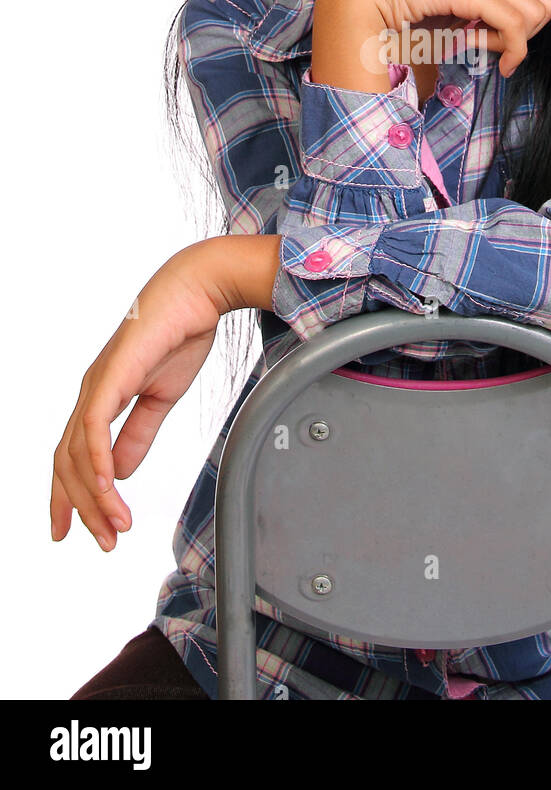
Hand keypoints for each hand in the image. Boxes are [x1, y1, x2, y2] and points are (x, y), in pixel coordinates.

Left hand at [50, 243, 223, 551]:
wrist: (199, 291)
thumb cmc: (180, 332)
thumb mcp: (161, 398)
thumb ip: (138, 434)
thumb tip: (118, 471)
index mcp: (101, 397)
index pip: (73, 457)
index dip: (70, 496)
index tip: (77, 531)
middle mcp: (91, 392)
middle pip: (69, 463)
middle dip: (82, 508)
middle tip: (103, 541)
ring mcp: (97, 383)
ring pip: (78, 452)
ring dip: (94, 495)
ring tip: (114, 525)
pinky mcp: (112, 375)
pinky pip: (95, 427)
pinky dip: (96, 461)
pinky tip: (107, 486)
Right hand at [318, 0, 550, 80]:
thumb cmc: (398, 12)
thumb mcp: (452, 22)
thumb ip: (484, 24)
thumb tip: (513, 43)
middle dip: (535, 34)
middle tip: (499, 54)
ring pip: (535, 13)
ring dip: (519, 43)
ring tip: (487, 54)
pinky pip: (516, 23)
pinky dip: (515, 50)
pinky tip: (498, 64)